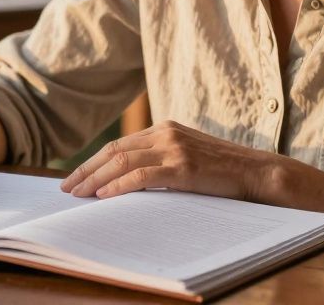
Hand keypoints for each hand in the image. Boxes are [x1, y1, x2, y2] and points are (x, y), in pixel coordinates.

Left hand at [59, 120, 283, 200]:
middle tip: (66, 188)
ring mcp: (174, 148)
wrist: (257, 172)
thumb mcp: (187, 157)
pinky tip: (105, 195)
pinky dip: (119, 185)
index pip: (119, 144)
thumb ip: (161, 160)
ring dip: (95, 179)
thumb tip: (126, 180)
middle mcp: (165, 133)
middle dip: (86, 170)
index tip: (75, 177)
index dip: (93, 161)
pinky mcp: (182, 167)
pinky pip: (141, 176)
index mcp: (164, 129)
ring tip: (79, 194)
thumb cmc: (222, 171)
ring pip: (122, 161)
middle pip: (114, 150)